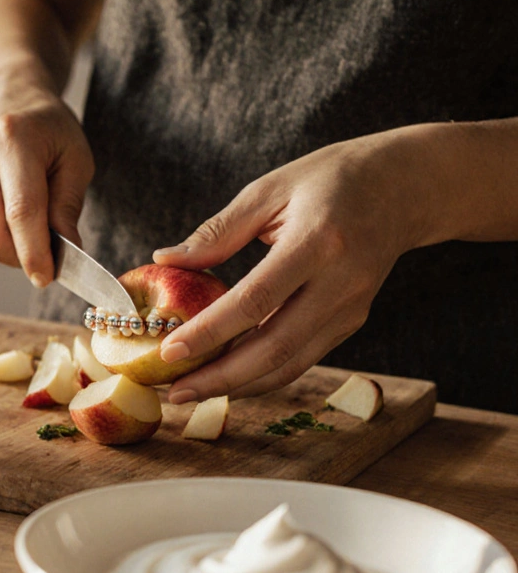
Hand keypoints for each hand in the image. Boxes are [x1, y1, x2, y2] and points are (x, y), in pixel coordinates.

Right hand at [0, 63, 94, 286]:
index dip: (35, 253)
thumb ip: (69, 204)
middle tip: (40, 255)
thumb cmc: (45, 126)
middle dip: (17, 258)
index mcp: (12, 139)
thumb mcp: (74, 155)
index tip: (47, 277)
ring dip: (2, 248)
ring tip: (22, 227)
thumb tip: (65, 251)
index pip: (21, 213)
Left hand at [152, 131, 433, 403]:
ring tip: (192, 392)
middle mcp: (340, 282)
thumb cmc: (330, 179)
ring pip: (291, 363)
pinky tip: (226, 377)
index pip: (256, 300)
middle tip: (174, 393)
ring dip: (239, 386)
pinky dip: (262, 374)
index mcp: (318, 242)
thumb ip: (219, 231)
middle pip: (275, 346)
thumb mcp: (270, 190)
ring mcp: (351, 307)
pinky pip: (302, 357)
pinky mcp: (352, 321)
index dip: (211, 332)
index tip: (169, 351)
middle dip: (221, 378)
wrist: (406, 187)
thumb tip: (166, 259)